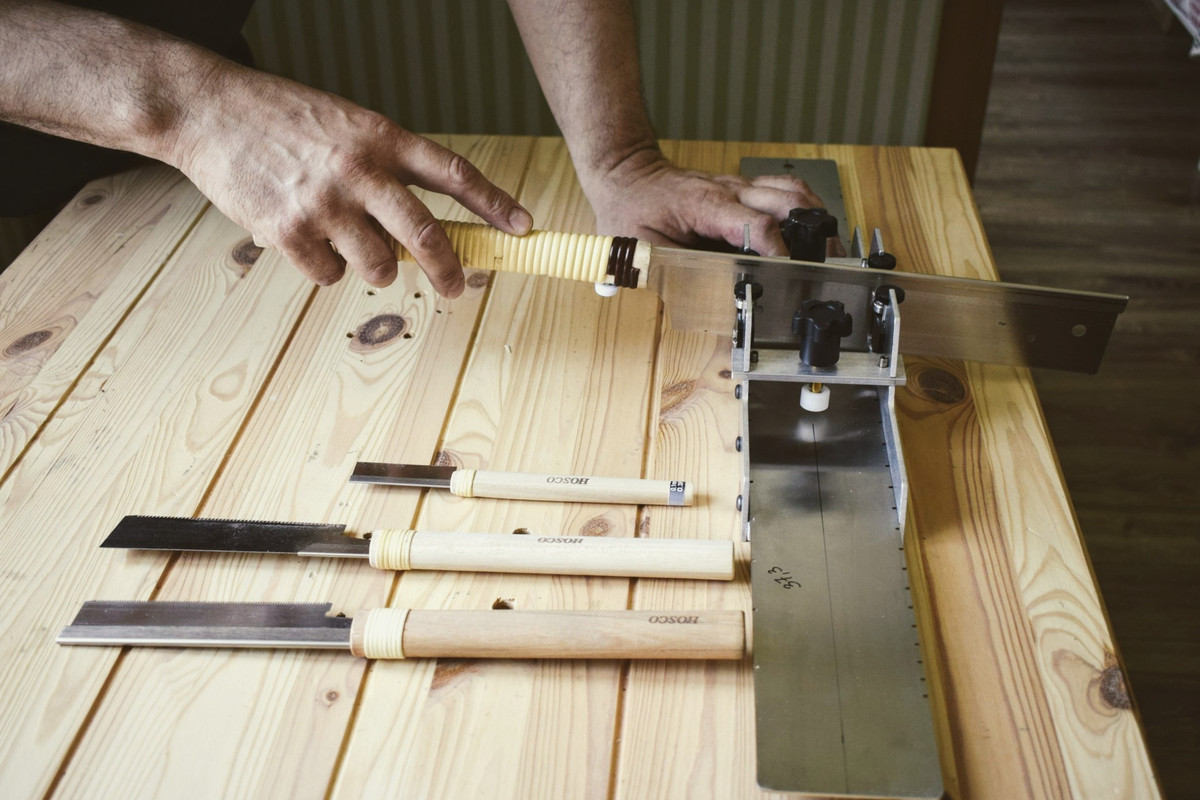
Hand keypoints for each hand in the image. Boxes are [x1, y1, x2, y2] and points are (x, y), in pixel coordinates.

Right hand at [171, 65, 531, 296]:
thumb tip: (422, 226)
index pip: (453, 171)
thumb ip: (386, 167)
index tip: (522, 226)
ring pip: (380, 264)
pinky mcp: (290, 231)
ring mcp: (325, 202)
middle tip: (456, 288)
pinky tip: (306, 240)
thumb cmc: (282, 119)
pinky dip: (325, 268)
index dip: (493, 202)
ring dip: (376, 267)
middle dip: (449, 269)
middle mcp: (360, 169)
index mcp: (381, 137)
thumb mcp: (346, 126)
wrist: (209, 111)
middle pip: (427, 233)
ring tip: (350, 243)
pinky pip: (329, 276)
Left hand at [583, 148, 842, 257]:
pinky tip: (813, 227)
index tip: (788, 273)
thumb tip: (701, 299)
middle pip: (787, 202)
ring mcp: (740, 185)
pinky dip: (806, 206)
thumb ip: (669, 272)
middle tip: (824, 266)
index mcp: (705, 204)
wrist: (628, 174)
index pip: (755, 223)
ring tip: (829, 249)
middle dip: (812, 234)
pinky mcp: (744, 187)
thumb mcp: (642, 247)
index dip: (777, 249)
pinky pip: (785, 188)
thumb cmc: (632, 209)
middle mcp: (729, 189)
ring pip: (793, 191)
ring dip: (816, 217)